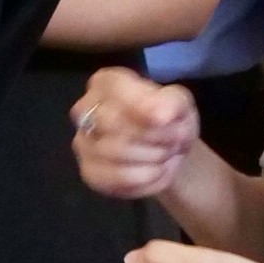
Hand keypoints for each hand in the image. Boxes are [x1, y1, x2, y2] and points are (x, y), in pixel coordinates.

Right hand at [71, 67, 197, 201]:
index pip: (115, 91)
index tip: (167, 119)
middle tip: (174, 141)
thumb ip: (171, 103)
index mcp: (105, 83)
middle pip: (113, 123)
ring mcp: (83, 142)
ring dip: (154, 158)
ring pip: (116, 153)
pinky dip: (147, 179)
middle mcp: (84, 109)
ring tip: (168, 156)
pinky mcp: (89, 172)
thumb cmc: (170, 120)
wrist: (169, 153)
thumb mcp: (180, 103)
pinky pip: (117, 178)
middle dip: (153, 136)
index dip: (143, 106)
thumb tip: (159, 115)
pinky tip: (157, 173)